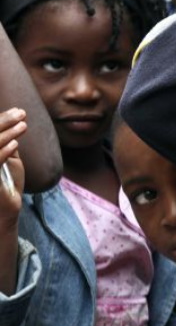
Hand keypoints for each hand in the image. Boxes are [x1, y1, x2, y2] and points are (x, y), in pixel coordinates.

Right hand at [0, 108, 26, 228]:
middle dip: (3, 121)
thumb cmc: (5, 186)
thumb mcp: (7, 160)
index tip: (17, 111)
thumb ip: (6, 142)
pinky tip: (15, 144)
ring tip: (23, 125)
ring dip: (6, 133)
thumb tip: (13, 119)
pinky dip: (3, 151)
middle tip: (22, 113)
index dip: (0, 120)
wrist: (3, 214)